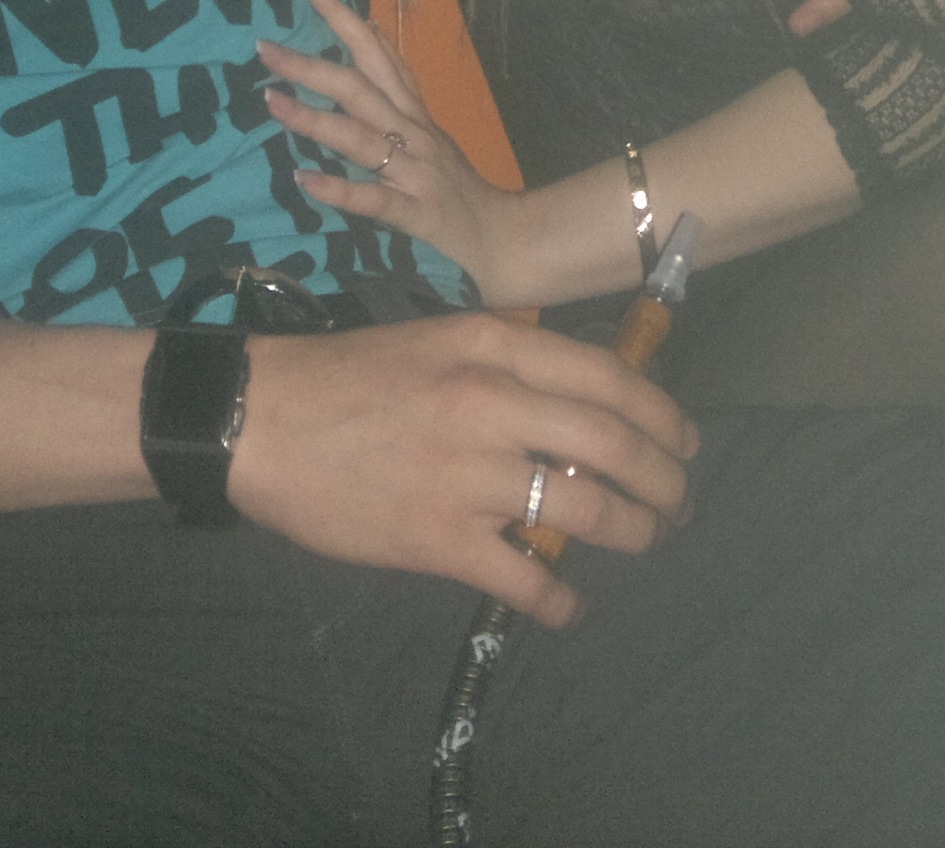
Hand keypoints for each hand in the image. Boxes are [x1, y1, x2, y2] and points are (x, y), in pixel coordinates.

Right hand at [230, 312, 697, 626]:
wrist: (261, 418)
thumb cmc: (347, 374)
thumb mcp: (437, 339)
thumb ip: (506, 364)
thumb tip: (580, 405)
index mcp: (491, 345)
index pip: (608, 376)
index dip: (660, 414)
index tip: (682, 440)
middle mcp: (490, 401)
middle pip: (614, 444)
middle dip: (664, 482)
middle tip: (677, 502)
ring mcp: (466, 472)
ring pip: (587, 510)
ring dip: (633, 533)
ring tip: (643, 541)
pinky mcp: (438, 538)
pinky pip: (527, 578)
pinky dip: (561, 599)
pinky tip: (569, 605)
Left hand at [258, 0, 531, 304]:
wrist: (506, 239)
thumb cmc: (457, 188)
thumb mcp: (429, 128)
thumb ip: (398, 84)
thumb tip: (369, 29)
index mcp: (413, 111)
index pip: (375, 50)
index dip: (340, 12)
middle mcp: (414, 133)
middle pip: (360, 87)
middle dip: (311, 65)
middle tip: (263, 47)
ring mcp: (417, 172)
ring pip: (361, 137)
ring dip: (314, 118)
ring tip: (272, 101)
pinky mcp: (418, 214)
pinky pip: (375, 198)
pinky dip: (339, 188)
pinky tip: (304, 179)